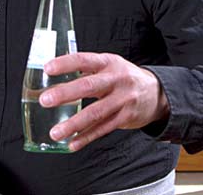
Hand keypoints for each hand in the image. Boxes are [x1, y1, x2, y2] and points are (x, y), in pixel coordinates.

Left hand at [40, 52, 169, 150]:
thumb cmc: (124, 78)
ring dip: (73, 124)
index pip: (85, 60)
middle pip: (89, 87)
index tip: (48, 68)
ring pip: (95, 113)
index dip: (66, 63)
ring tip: (55, 132)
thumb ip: (87, 71)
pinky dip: (87, 137)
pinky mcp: (126, 117)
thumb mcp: (110, 66)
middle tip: (46, 100)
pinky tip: (73, 143)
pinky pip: (103, 128)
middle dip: (65, 94)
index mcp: (109, 63)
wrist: (156, 93)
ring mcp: (123, 99)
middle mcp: (117, 80)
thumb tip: (55, 78)